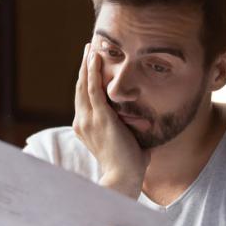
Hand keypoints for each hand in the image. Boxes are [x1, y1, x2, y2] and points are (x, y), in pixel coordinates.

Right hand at [73, 43, 148, 197]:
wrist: (123, 178)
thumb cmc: (129, 166)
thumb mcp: (127, 143)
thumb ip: (131, 132)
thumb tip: (145, 126)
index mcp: (86, 128)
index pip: (84, 99)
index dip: (86, 81)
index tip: (91, 66)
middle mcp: (82, 122)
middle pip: (80, 88)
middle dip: (84, 67)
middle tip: (88, 49)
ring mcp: (89, 119)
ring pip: (84, 84)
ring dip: (87, 64)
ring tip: (90, 47)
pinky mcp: (99, 117)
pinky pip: (93, 88)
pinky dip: (93, 71)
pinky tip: (94, 56)